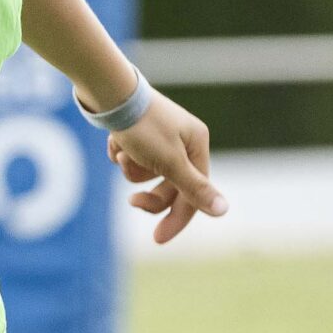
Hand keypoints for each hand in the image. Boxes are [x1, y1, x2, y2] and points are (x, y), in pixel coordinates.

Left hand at [105, 92, 226, 244]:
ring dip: (132, 168)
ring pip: (147, 173)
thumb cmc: (142, 126)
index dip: (177, 218)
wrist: (109, 93)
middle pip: (170, 186)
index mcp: (197, 145)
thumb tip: (224, 211)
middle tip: (132, 202)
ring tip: (122, 151)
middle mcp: (182, 140)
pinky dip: (122, 155)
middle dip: (149, 194)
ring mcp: (159, 137)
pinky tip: (116, 142)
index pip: (194, 192)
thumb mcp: (169, 162)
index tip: (158, 239)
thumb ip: (194, 188)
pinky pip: (132, 158)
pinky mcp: (138, 134)